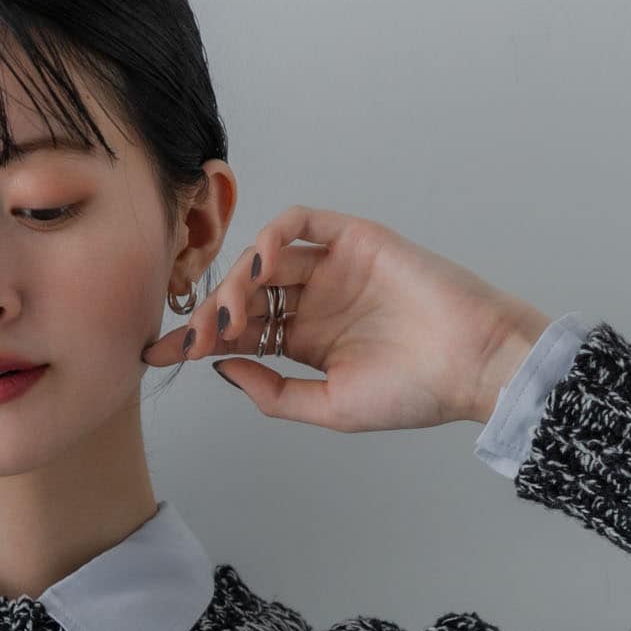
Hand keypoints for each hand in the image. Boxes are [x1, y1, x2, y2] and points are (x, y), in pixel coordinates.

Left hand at [140, 205, 552, 430]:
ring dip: (237, 282)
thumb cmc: (413, 394)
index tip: (158, 354)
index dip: (197, 339)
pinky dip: (271, 237)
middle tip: (192, 336)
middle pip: (244, 296)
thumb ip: (273, 393)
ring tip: (229, 314)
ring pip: (265, 260)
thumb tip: (221, 367)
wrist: (472, 365)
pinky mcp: (356, 238)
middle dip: (210, 314)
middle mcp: (314, 302)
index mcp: (305, 344)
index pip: (240, 333)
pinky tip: (258, 269)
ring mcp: (333, 268)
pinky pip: (302, 221)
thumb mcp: (329, 409)